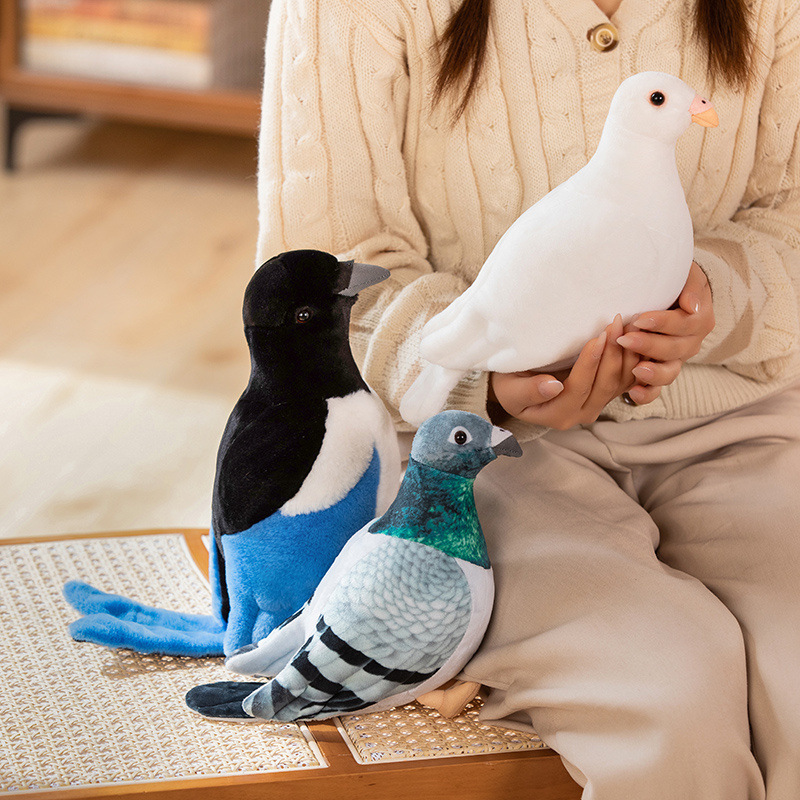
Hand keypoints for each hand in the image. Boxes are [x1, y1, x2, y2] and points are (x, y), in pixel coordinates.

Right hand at [489, 315, 638, 429]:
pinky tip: (633, 336)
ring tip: (628, 325)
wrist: (516, 386)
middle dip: (612, 353)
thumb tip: (553, 386)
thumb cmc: (509, 385)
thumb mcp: (510, 390)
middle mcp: (581, 414)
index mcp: (558, 415)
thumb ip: (529, 391)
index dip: (590, 363)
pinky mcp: (605, 394)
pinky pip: (625, 379)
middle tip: (616, 323)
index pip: (579, 388)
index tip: (597, 337)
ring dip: (626, 353)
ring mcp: (596, 404)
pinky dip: (632, 358)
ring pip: (620, 382)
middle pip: (605, 386)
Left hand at [616, 261, 713, 404]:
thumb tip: (692, 305)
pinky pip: (656, 389)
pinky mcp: (658, 372)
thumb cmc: (674, 281)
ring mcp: (674, 361)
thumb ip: (691, 288)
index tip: (640, 318)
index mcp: (699, 321)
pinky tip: (632, 394)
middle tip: (625, 339)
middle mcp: (689, 344)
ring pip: (668, 373)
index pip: (683, 325)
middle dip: (648, 346)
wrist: (668, 293)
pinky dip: (646, 393)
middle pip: (673, 350)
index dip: (662, 323)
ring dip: (652, 374)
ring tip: (635, 370)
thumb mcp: (686, 275)